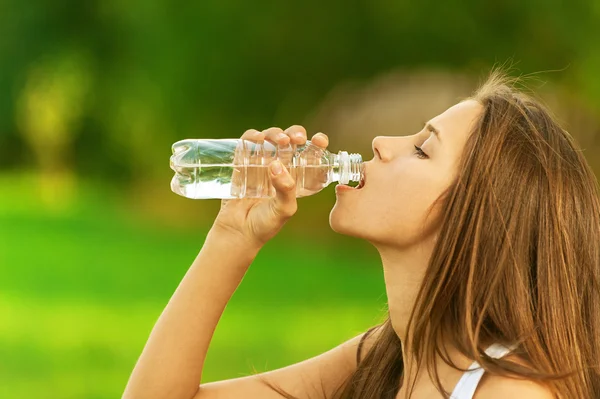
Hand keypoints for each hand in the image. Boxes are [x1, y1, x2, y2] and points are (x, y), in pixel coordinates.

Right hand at [210, 125, 329, 248]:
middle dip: (295, 133)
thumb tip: (277, 165)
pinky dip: (251, 136)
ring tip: (279, 140)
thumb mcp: (284, 209)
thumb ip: (286, 190)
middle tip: (297, 139)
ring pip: (270, 137)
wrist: (238, 233)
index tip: (320, 140)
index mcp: (296, 176)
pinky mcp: (242, 163)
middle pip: (290, 139)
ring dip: (275, 132)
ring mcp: (260, 162)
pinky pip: (246, 143)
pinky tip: (257, 138)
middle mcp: (280, 165)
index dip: (317, 143)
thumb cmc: (266, 224)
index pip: (310, 154)